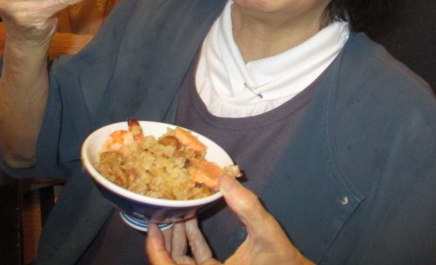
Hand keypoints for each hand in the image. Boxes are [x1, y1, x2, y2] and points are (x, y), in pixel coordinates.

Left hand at [146, 175, 312, 264]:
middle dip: (165, 238)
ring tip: (179, 211)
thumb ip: (247, 206)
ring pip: (182, 263)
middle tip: (164, 212)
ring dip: (178, 238)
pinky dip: (191, 243)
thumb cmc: (282, 260)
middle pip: (172, 264)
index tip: (152, 224)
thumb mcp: (265, 231)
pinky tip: (193, 221)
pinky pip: (196, 261)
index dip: (155, 249)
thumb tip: (225, 180)